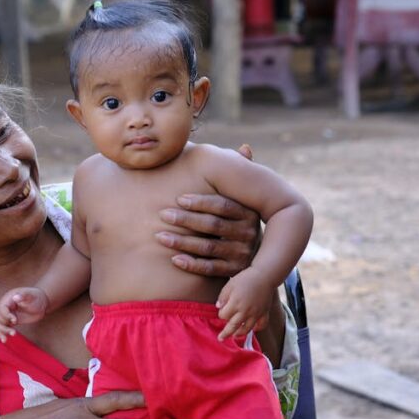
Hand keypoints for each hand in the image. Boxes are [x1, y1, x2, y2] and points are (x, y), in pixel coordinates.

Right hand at [0, 287, 49, 342]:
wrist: (41, 303)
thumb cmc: (37, 297)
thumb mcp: (31, 296)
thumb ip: (24, 296)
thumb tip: (15, 297)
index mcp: (9, 298)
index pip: (1, 307)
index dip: (6, 315)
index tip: (15, 320)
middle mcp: (5, 306)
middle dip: (3, 323)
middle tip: (14, 326)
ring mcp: (7, 314)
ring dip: (3, 330)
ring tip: (13, 333)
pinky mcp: (10, 321)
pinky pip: (2, 327)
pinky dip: (1, 334)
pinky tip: (4, 340)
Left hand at [156, 145, 259, 276]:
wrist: (259, 254)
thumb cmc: (240, 219)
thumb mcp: (245, 198)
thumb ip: (241, 174)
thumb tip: (246, 147)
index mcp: (248, 213)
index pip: (222, 206)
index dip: (200, 202)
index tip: (178, 199)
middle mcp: (248, 234)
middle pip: (213, 226)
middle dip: (186, 220)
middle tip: (162, 215)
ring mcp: (242, 254)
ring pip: (209, 248)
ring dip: (182, 242)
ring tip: (159, 236)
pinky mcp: (234, 271)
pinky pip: (211, 269)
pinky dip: (192, 265)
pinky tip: (174, 259)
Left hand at [216, 267, 272, 339]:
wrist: (265, 275)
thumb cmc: (245, 278)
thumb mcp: (230, 285)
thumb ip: (222, 297)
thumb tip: (218, 307)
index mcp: (235, 304)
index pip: (223, 316)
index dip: (221, 314)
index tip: (222, 310)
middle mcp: (245, 311)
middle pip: (233, 326)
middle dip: (225, 333)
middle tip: (220, 338)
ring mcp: (256, 314)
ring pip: (247, 329)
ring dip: (240, 333)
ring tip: (235, 335)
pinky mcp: (265, 313)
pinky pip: (261, 325)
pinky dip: (257, 328)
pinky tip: (253, 328)